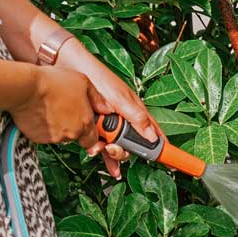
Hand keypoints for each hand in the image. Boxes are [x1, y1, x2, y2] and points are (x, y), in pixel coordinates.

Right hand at [8, 65, 101, 150]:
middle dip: (73, 129)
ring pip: (60, 137)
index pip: (94, 139)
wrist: (24, 86)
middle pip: (76, 138)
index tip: (86, 126)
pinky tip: (40, 113)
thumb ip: (97, 98)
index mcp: (85, 122)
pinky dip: (43, 128)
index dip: (90, 134)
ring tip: (50, 109)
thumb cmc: (52, 82)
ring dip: (57, 127)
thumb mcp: (82, 82)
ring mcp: (54, 137)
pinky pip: (44, 136)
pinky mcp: (38, 138)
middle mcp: (72, 133)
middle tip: (64, 113)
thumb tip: (107, 109)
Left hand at [57, 38, 162, 178]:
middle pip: (133, 144)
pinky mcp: (95, 127)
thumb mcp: (120, 99)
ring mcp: (110, 124)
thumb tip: (152, 136)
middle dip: (125, 150)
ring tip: (102, 150)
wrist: (70, 68)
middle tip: (114, 147)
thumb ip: (137, 118)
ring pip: (118, 146)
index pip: (154, 132)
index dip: (161, 146)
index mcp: (136, 111)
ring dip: (112, 153)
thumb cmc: (98, 77)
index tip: (168, 160)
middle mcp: (125, 119)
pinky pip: (104, 147)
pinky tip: (110, 168)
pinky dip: (105, 157)